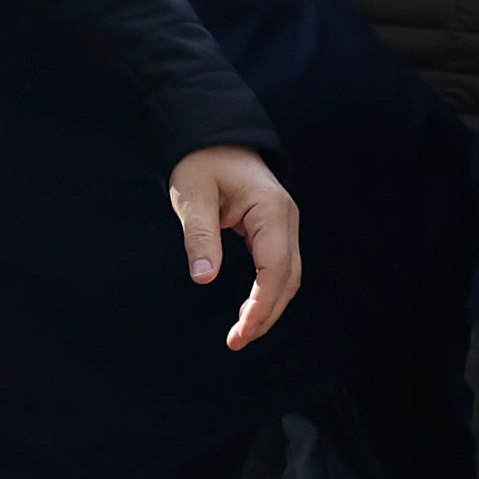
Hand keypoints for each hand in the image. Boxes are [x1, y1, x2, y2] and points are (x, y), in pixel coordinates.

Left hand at [169, 143, 301, 350]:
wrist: (212, 135)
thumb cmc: (199, 162)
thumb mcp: (191, 194)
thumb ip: (199, 235)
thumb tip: (204, 278)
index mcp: (270, 209)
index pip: (276, 269)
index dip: (261, 305)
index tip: (241, 333)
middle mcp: (286, 218)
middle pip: (287, 279)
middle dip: (266, 314)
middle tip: (237, 342)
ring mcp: (284, 223)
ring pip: (287, 276)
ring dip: (268, 307)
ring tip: (241, 334)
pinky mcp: (274, 228)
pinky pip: (278, 267)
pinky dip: (267, 292)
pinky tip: (248, 311)